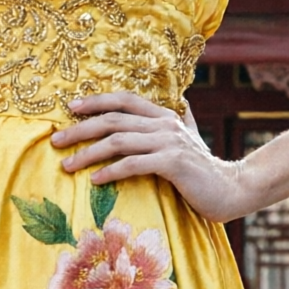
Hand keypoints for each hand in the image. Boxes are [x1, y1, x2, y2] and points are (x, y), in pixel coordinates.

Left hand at [49, 92, 255, 223]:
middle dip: (80, 129)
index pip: (124, 99)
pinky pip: (134, 164)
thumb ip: (179, 122)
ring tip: (67, 165)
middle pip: (114, 119)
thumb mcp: (188, 141)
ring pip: (119, 140)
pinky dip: (112, 170)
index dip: (96, 101)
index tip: (69, 108)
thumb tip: (180, 102)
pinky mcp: (173, 163)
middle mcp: (165, 124)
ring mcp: (169, 142)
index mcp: (164, 116)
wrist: (233, 189)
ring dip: (88, 153)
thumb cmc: (204, 170)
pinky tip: (96, 180)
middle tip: (56, 141)